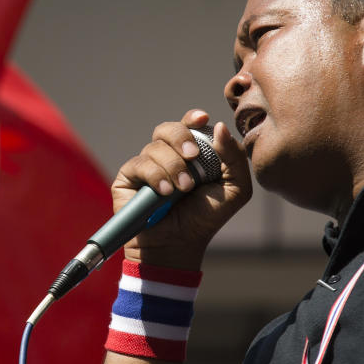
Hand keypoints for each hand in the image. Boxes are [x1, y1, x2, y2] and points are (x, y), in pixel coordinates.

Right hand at [113, 109, 251, 269]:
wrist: (179, 244)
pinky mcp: (128, 177)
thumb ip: (234, 158)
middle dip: (181, 137)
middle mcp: (167, 155)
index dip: (192, 118)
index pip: (188, 125)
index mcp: (191, 152)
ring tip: (182, 189)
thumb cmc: (206, 217)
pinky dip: (156, 176)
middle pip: (168, 128)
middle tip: (193, 156)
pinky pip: (140, 164)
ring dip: (173, 166)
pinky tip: (165, 193)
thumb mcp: (234, 190)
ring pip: (155, 147)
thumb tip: (218, 126)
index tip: (202, 119)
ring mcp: (146, 165)